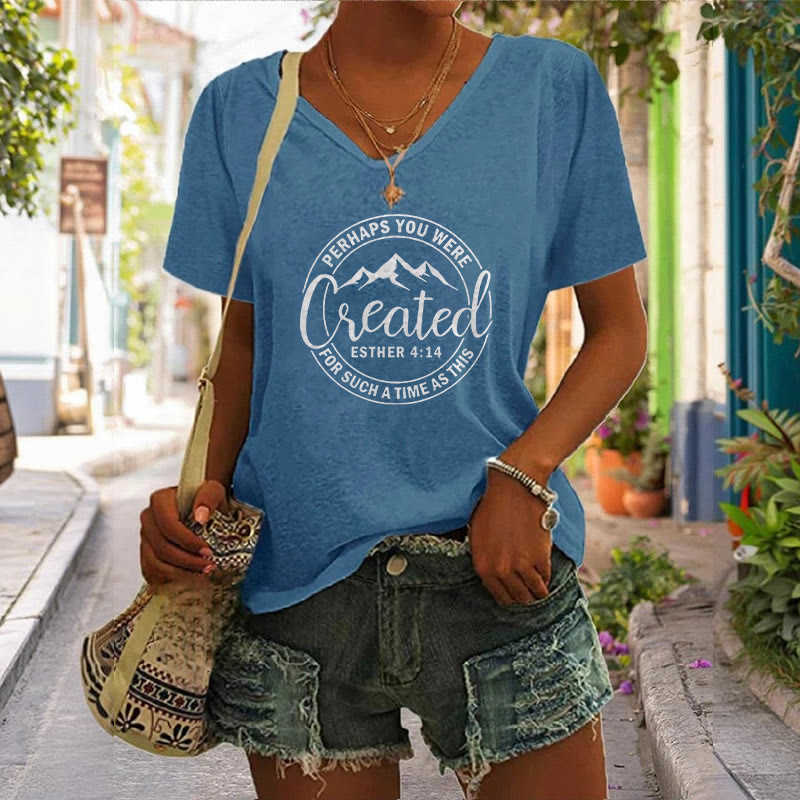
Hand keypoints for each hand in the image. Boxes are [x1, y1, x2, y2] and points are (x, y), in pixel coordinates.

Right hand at [139, 479, 229, 589]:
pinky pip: (151, 571)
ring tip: (202, 573)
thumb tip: (200, 516)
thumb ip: (208, 497)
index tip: (207, 551)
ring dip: (180, 573)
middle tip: (209, 566)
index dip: (187, 542)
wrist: (202, 506)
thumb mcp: (214, 491)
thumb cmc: (207, 498)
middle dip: (187, 561)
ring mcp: (145, 536)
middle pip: (162, 547)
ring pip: (154, 563)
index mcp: (160, 500)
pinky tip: (189, 578)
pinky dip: (169, 579)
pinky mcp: (147, 551)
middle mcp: (148, 518)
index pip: (168, 526)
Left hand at [468, 469, 551, 606]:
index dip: (509, 598)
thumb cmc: (492, 506)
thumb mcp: (476, 534)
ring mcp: (521, 565)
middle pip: (518, 597)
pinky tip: (545, 574)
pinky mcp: (540, 558)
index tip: (515, 594)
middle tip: (530, 593)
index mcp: (482, 566)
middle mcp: (500, 570)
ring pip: (534, 592)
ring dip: (538, 591)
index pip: (499, 596)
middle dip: (524, 597)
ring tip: (541, 589)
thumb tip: (491, 571)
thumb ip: (483, 556)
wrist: (513, 488)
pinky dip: (546, 577)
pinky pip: (545, 577)